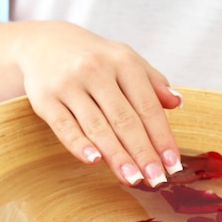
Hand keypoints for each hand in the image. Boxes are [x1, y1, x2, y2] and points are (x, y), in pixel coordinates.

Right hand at [12, 21, 183, 186]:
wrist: (44, 42)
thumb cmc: (94, 58)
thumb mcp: (125, 60)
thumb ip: (152, 82)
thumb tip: (177, 103)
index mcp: (122, 62)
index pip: (147, 106)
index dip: (162, 137)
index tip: (173, 165)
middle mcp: (96, 71)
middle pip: (125, 119)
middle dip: (143, 153)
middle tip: (156, 179)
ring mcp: (69, 85)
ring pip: (97, 126)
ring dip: (117, 156)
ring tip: (133, 179)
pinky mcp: (45, 99)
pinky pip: (64, 126)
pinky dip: (79, 144)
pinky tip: (94, 161)